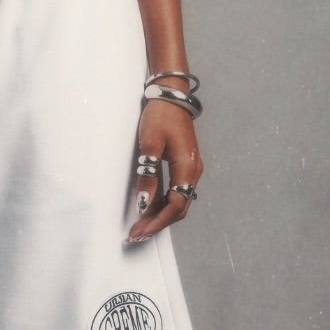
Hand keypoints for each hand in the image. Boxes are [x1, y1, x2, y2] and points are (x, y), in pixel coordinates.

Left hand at [127, 98, 201, 241]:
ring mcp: (190, 169)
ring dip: (160, 215)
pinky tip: (149, 208)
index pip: (175, 206)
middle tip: (137, 233)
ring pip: (178, 201)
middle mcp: (193, 172)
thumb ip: (148, 175)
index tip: (141, 231)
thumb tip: (146, 203)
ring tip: (140, 225)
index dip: (158, 221)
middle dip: (158, 223)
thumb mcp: (150, 145)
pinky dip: (163, 203)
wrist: (171, 96)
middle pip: (179, 208)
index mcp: (187, 168)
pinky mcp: (184, 166)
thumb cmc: (161, 117)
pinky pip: (176, 191)